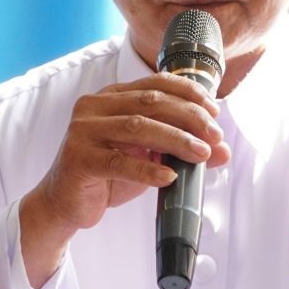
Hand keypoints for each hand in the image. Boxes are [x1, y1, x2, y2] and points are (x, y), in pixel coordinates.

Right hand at [18, 74, 228, 285]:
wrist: (64, 204)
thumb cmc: (107, 176)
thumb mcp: (149, 158)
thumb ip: (181, 150)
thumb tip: (223, 151)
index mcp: (110, 97)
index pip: (154, 84)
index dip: (188, 93)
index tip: (214, 111)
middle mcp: (94, 107)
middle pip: (150, 103)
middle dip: (189, 117)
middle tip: (214, 136)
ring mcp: (83, 132)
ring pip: (137, 127)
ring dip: (176, 140)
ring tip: (201, 155)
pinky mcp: (79, 159)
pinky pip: (120, 162)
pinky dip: (148, 170)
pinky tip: (170, 178)